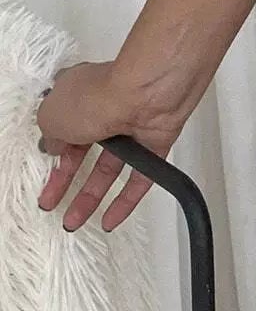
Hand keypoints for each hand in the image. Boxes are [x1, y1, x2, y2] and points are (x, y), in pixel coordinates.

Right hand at [36, 61, 185, 232]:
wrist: (146, 91)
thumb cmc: (98, 95)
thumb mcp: (52, 117)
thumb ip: (51, 135)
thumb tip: (55, 146)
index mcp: (78, 95)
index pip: (62, 130)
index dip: (53, 157)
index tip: (46, 181)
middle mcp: (105, 109)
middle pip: (84, 150)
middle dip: (67, 180)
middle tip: (55, 204)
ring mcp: (131, 125)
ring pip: (110, 167)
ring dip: (92, 195)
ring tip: (76, 220)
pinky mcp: (155, 141)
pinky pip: (140, 175)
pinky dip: (126, 199)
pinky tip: (112, 218)